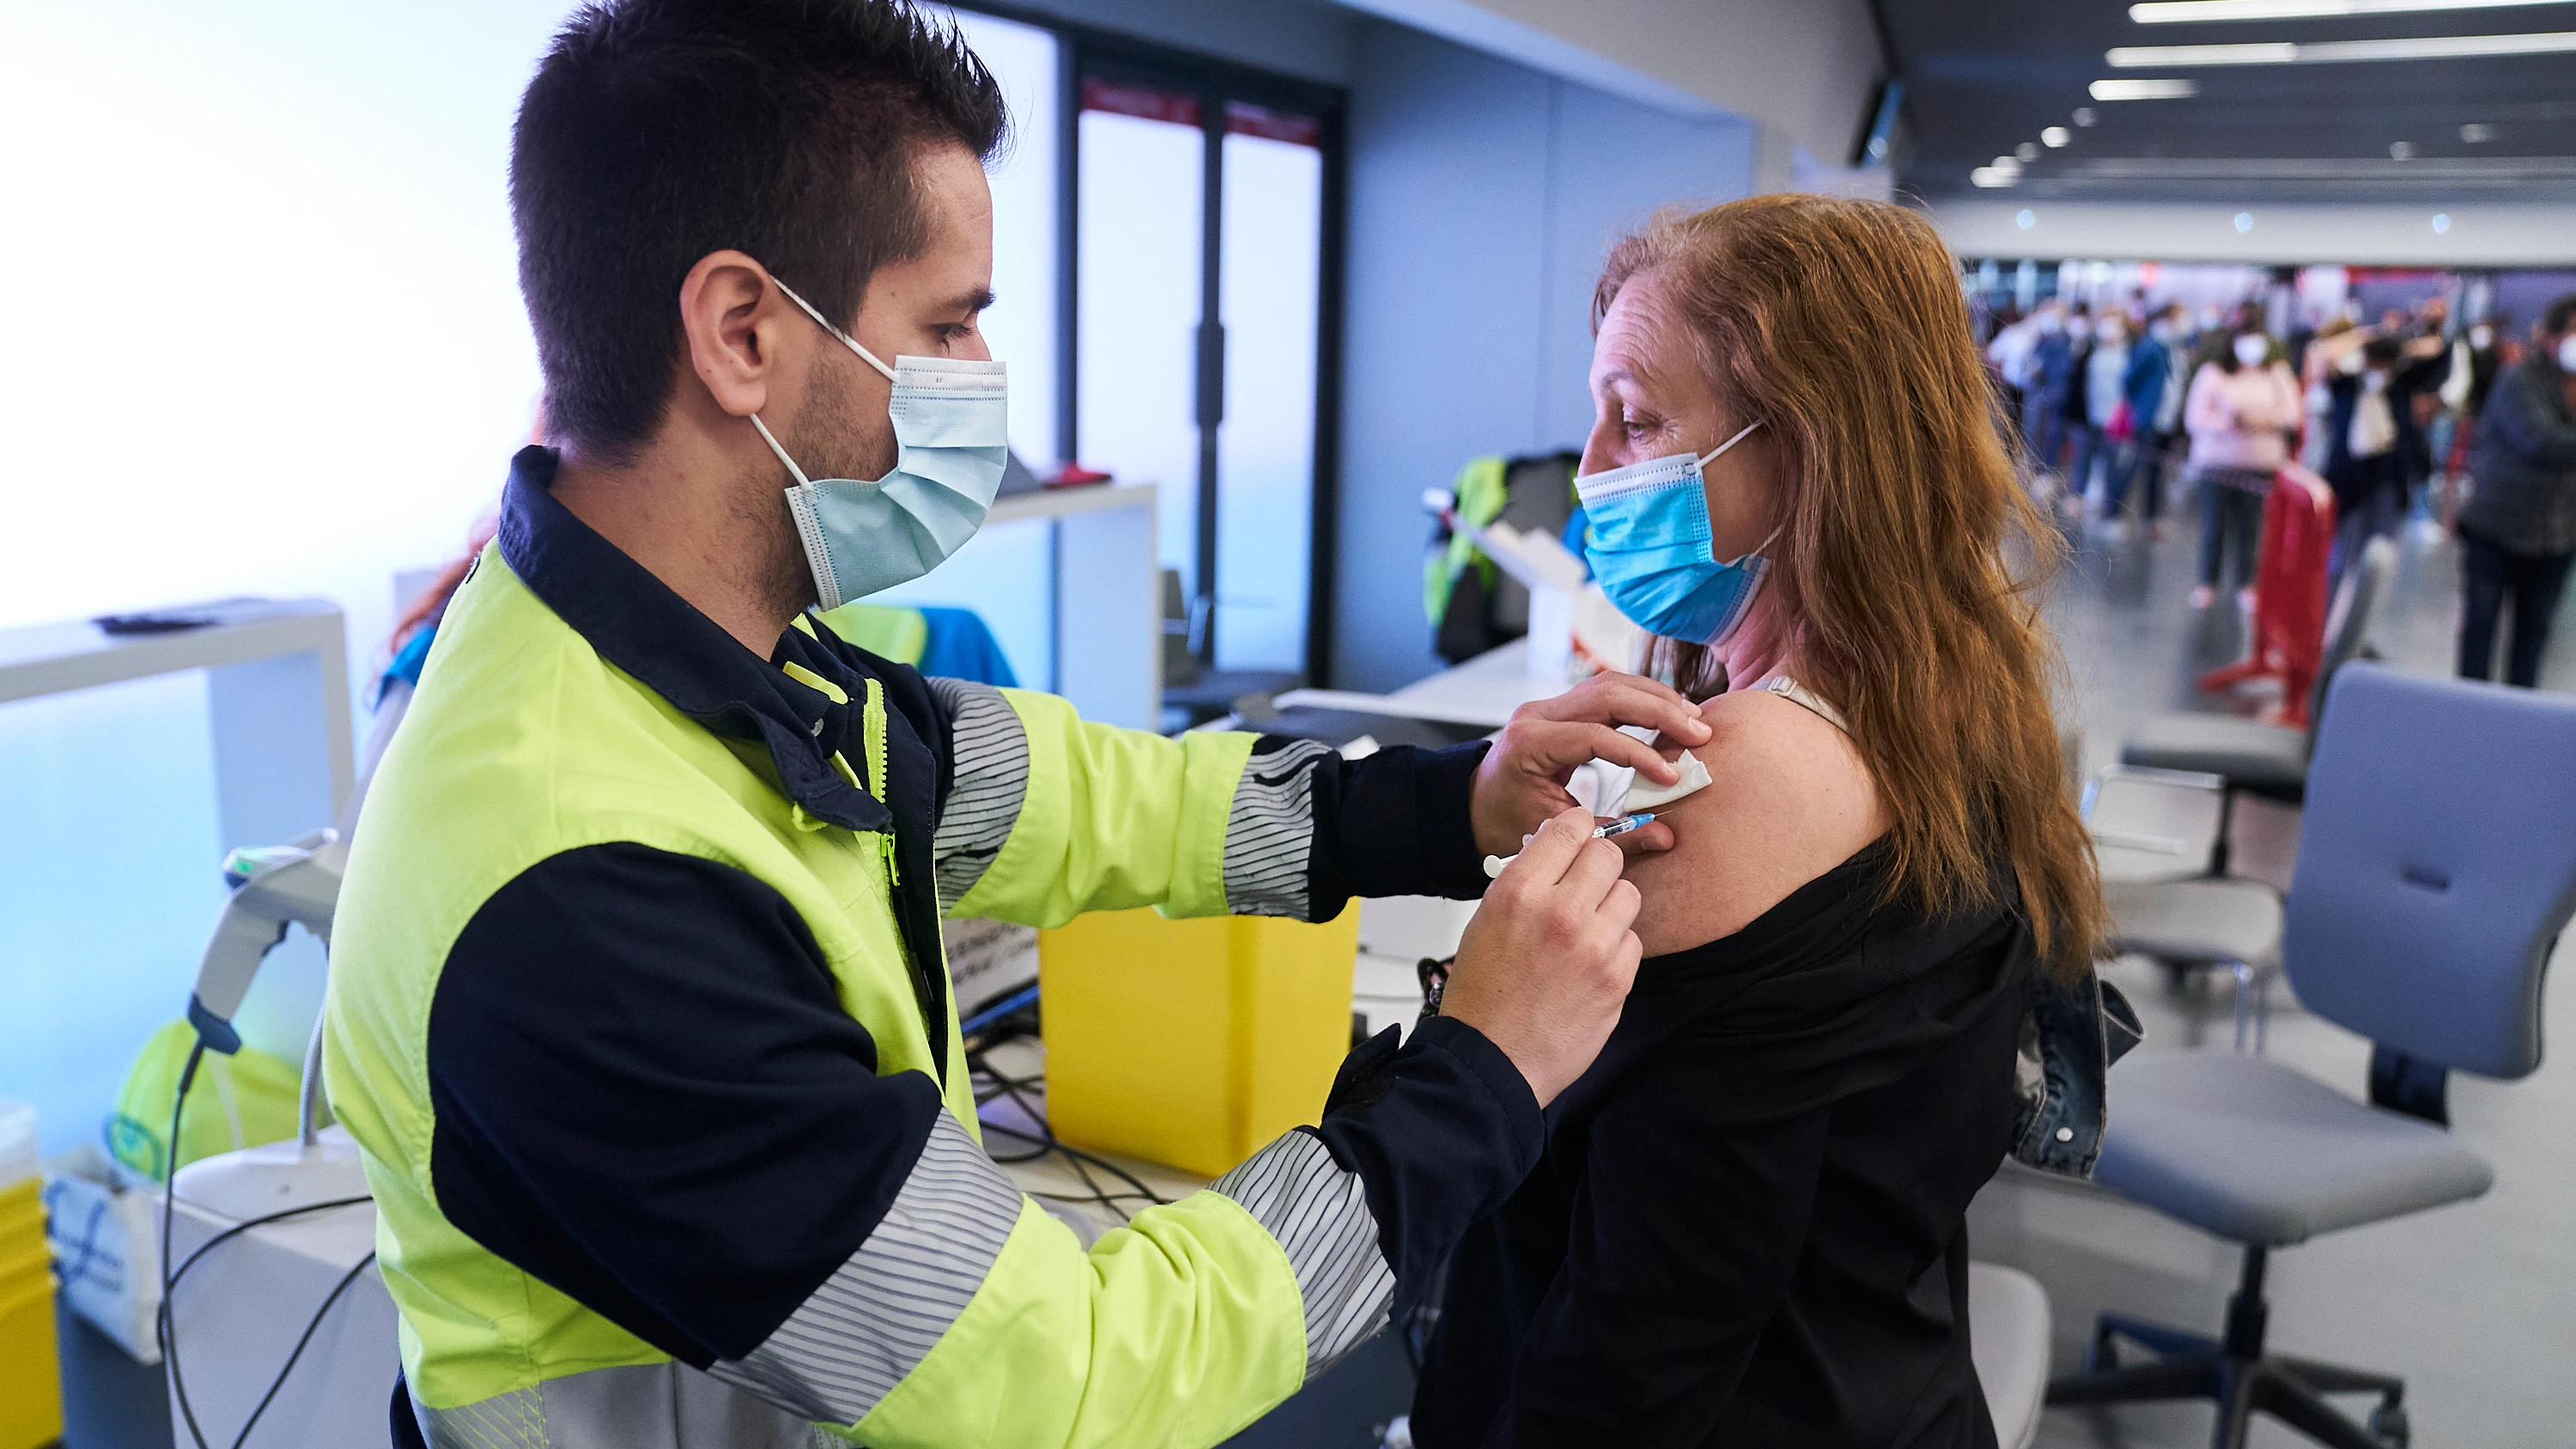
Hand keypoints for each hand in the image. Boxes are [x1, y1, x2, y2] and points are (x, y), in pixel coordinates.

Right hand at [1442, 808, 1643, 1106]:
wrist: (1492, 1060)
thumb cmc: (1484, 994)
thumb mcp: (1487, 919)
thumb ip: (1527, 880)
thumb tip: (1559, 848)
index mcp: (1519, 890)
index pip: (1571, 828)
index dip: (1578, 831)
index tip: (1579, 839)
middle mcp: (1560, 911)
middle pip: (1608, 855)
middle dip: (1598, 867)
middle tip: (1585, 886)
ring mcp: (1594, 945)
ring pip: (1628, 894)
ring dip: (1611, 907)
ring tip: (1586, 931)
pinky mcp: (1617, 977)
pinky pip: (1634, 940)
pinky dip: (1616, 948)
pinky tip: (1590, 964)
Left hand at [1471, 673, 1710, 857]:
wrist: (1475, 806)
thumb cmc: (1506, 821)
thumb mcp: (1556, 832)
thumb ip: (1612, 832)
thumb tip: (1666, 835)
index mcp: (1530, 743)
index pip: (1595, 736)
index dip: (1639, 753)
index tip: (1672, 776)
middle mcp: (1538, 714)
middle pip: (1607, 694)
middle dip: (1659, 710)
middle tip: (1699, 732)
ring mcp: (1549, 705)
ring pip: (1611, 683)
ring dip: (1656, 698)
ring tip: (1692, 719)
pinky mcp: (1562, 707)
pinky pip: (1607, 691)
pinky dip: (1642, 699)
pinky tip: (1670, 714)